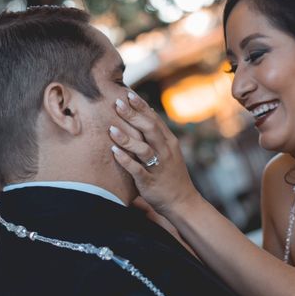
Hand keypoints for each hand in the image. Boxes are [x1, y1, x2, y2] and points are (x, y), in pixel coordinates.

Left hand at [110, 92, 200, 217]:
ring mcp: (159, 167)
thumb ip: (157, 134)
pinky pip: (137, 169)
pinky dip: (126, 160)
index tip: (128, 93)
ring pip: (144, 148)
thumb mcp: (168, 151)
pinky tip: (114, 152)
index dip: (141, 106)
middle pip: (149, 129)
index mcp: (169, 142)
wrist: (183, 202)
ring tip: (111, 128)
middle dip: (133, 115)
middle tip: (117, 103)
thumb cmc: (171, 175)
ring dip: (127, 138)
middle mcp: (165, 152)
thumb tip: (145, 113)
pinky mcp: (150, 182)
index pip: (155, 119)